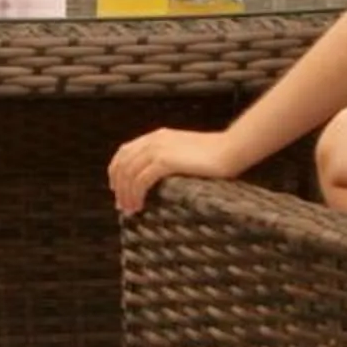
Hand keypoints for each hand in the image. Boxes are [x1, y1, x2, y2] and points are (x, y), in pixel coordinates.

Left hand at [108, 128, 241, 214]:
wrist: (230, 149)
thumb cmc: (215, 155)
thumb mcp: (186, 152)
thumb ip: (170, 158)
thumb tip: (158, 178)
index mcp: (157, 136)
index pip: (125, 151)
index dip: (116, 171)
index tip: (117, 189)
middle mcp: (154, 140)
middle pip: (123, 163)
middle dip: (119, 186)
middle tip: (122, 206)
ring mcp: (159, 149)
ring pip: (130, 173)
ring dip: (127, 194)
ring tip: (131, 210)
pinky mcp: (166, 160)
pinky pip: (142, 179)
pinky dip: (137, 194)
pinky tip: (141, 205)